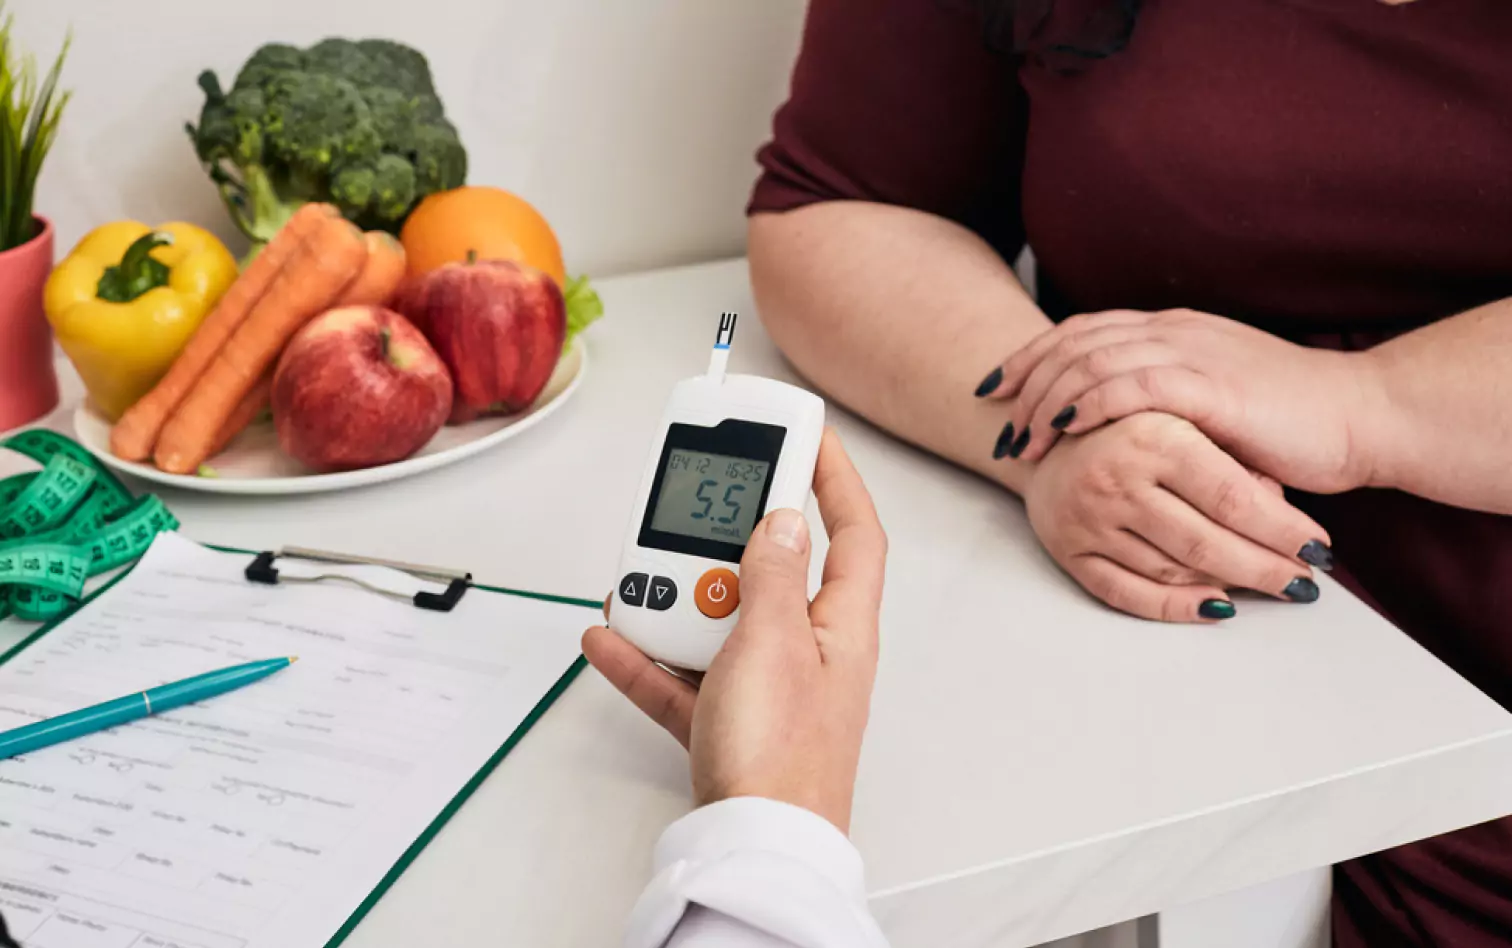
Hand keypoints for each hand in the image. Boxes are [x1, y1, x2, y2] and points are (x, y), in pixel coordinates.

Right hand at [583, 430, 886, 832]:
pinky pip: (682, 674)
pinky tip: (610, 636)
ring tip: (642, 580)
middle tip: (699, 502)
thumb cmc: (783, 758)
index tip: (806, 434)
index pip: (853, 533)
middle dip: (731, 538)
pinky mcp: (727, 724)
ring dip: (677, 597)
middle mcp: (810, 652)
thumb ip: (772, 576)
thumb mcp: (775, 643)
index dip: (834, 478)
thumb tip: (783, 520)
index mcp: (842, 627)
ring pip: (720, 619)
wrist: (751, 851)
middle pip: (773, 570)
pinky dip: (646, 656)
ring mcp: (766, 688)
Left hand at [978, 309, 1379, 492]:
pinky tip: (1061, 426)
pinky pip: (1129, 384)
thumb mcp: (1214, 403)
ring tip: (1021, 440)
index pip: (1083, 331)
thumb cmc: (1293, 423)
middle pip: (1074, 342)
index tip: (995, 390)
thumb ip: (1166, 403)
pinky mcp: (1210, 384)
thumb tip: (1115, 429)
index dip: (1032, 357)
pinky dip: (1086, 403)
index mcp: (1174, 330)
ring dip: (1046, 400)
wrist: (1362, 418)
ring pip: (1092, 362)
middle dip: (1024, 380)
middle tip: (995, 421)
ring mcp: (1192, 353)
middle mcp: (1175, 331)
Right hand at [1023, 412, 1332, 620]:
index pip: (1231, 498)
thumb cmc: (1131, 420)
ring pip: (1171, 571)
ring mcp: (1088, 519)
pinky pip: (1127, 594)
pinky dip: (1175, 607)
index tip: (1318, 547)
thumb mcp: (1184, 416)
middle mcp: (1116, 479)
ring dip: (1228, 586)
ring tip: (1270, 587)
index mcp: (1151, 435)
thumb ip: (1233, 459)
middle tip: (1304, 582)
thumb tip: (1285, 516)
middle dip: (1265, 568)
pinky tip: (1215, 606)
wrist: (1043, 427)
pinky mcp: (1069, 550)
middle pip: (1206, 544)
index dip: (1281, 530)